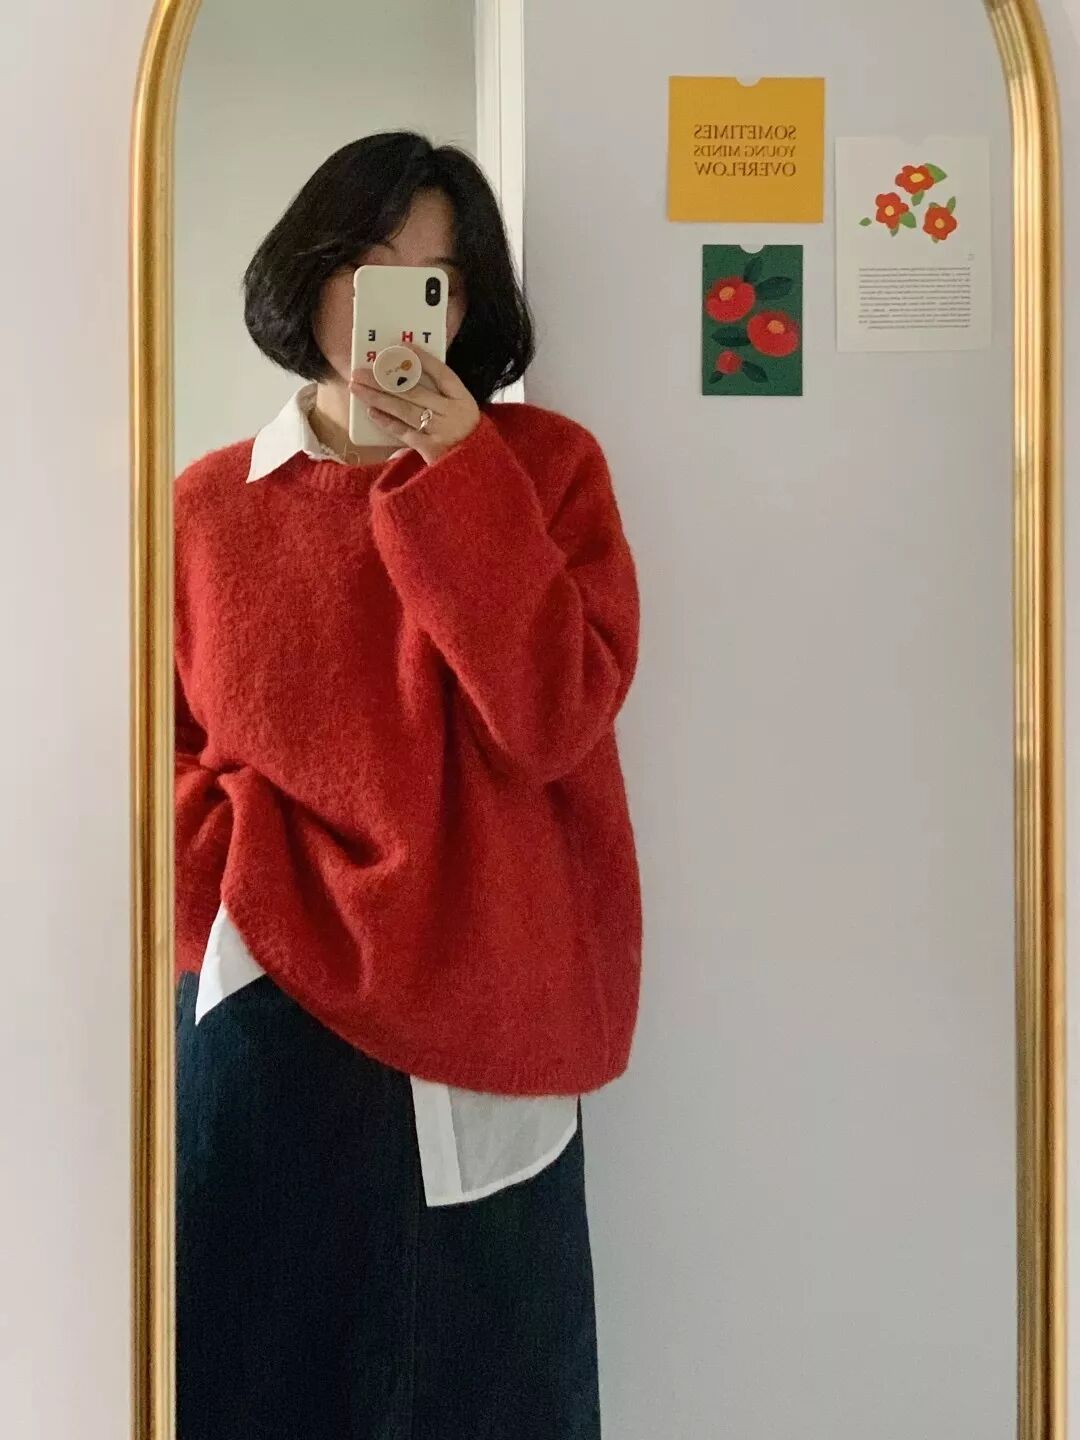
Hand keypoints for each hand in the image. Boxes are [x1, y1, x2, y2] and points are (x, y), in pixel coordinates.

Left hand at [349, 349, 480, 465]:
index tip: (402, 347)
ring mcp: (442, 431)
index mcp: (464, 401)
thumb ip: (443, 401)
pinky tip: (371, 412)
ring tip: (357, 388)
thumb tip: (410, 381)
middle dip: (383, 379)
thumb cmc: (467, 443)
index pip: (443, 374)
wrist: (476, 474)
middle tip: (360, 372)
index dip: (423, 360)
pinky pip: (403, 431)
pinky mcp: (431, 449)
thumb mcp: (462, 417)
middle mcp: (453, 413)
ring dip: (378, 397)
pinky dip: (386, 421)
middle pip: (414, 391)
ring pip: (404, 409)